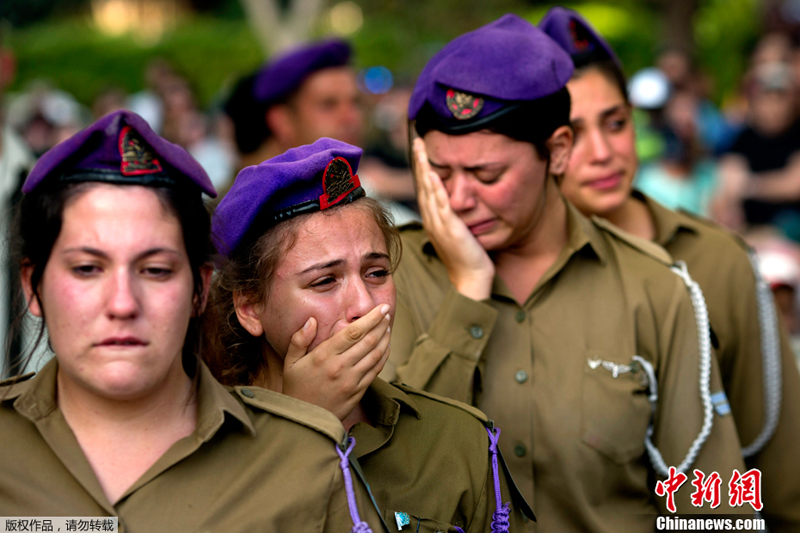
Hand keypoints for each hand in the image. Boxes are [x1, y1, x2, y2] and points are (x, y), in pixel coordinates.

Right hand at [282, 304, 391, 420]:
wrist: (304, 421)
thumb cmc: (296, 388)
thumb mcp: (290, 363)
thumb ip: (299, 339)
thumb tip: (312, 320)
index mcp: (324, 356)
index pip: (353, 332)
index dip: (371, 318)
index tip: (381, 308)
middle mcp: (340, 367)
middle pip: (369, 340)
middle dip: (381, 324)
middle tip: (387, 313)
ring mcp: (352, 380)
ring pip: (376, 354)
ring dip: (385, 338)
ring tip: (388, 326)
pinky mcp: (359, 392)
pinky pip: (376, 370)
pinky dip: (384, 356)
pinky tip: (385, 347)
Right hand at [412, 138, 494, 299]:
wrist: (470, 279)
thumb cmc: (466, 258)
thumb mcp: (457, 232)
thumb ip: (453, 217)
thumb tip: (454, 204)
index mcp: (433, 219)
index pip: (425, 188)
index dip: (423, 168)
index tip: (421, 150)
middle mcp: (432, 219)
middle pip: (423, 185)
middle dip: (420, 162)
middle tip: (418, 140)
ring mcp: (439, 224)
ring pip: (428, 190)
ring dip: (425, 168)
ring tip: (421, 149)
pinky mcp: (450, 228)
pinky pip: (441, 204)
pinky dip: (436, 188)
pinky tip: (433, 174)